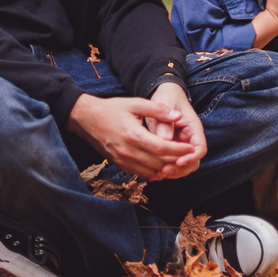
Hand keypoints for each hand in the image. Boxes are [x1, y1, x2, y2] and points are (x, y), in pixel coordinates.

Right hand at [66, 92, 200, 180]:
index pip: (162, 148)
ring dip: (166, 168)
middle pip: (159, 162)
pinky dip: (154, 171)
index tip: (190, 148)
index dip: (179, 150)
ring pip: (151, 171)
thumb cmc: (112, 109)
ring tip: (178, 161)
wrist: (87, 119)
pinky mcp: (119, 165)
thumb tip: (178, 116)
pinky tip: (162, 165)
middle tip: (188, 156)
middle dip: (176, 161)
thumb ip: (158, 110)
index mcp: (133, 135)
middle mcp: (128, 152)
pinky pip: (141, 173)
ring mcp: (122, 160)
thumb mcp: (135, 103)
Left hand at [145, 82, 206, 178]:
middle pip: (193, 161)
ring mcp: (182, 145)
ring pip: (183, 166)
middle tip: (164, 171)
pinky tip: (153, 173)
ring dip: (173, 171)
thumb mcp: (165, 104)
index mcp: (193, 127)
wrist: (164, 93)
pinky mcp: (172, 149)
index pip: (200, 148)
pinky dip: (166, 169)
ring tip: (157, 174)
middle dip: (180, 168)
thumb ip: (165, 121)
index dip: (191, 157)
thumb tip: (165, 139)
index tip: (178, 161)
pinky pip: (172, 163)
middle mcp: (190, 139)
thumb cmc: (166, 96)